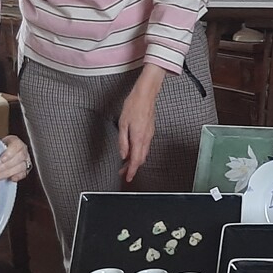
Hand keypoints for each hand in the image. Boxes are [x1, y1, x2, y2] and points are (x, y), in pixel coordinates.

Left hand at [0, 135, 31, 181]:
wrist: (5, 153)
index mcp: (15, 142)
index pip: (16, 146)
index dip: (9, 153)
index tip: (1, 160)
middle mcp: (23, 150)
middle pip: (19, 157)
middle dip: (6, 166)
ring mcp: (26, 160)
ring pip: (21, 166)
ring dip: (9, 173)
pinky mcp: (26, 169)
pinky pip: (24, 174)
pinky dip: (17, 177)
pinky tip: (10, 179)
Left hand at [118, 65, 165, 182]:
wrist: (145, 95)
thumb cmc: (133, 105)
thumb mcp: (123, 124)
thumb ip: (123, 141)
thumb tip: (123, 154)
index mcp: (138, 138)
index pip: (135, 160)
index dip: (131, 171)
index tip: (128, 178)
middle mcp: (145, 138)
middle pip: (140, 159)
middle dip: (132, 168)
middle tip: (123, 172)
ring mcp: (149, 135)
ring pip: (143, 153)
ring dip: (135, 160)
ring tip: (126, 163)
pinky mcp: (149, 131)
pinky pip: (144, 146)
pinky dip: (138, 152)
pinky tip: (133, 151)